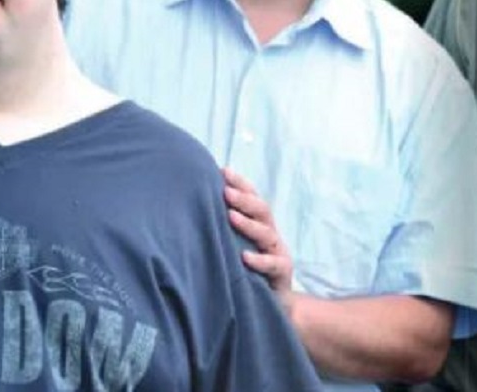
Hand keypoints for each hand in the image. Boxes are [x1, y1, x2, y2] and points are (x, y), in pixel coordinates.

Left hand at [223, 168, 295, 313]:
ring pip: (267, 233)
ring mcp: (278, 253)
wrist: (275, 305)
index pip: (253, 198)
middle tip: (225, 191)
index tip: (223, 171)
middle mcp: (271, 235)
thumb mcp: (236, 247)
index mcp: (260, 225)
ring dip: (249, 224)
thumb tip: (194, 208)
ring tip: (230, 216)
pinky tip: (245, 257)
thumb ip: (224, 229)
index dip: (241, 183)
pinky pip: (273, 264)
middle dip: (244, 198)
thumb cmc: (248, 272)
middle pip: (262, 210)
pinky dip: (260, 260)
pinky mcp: (282, 274)